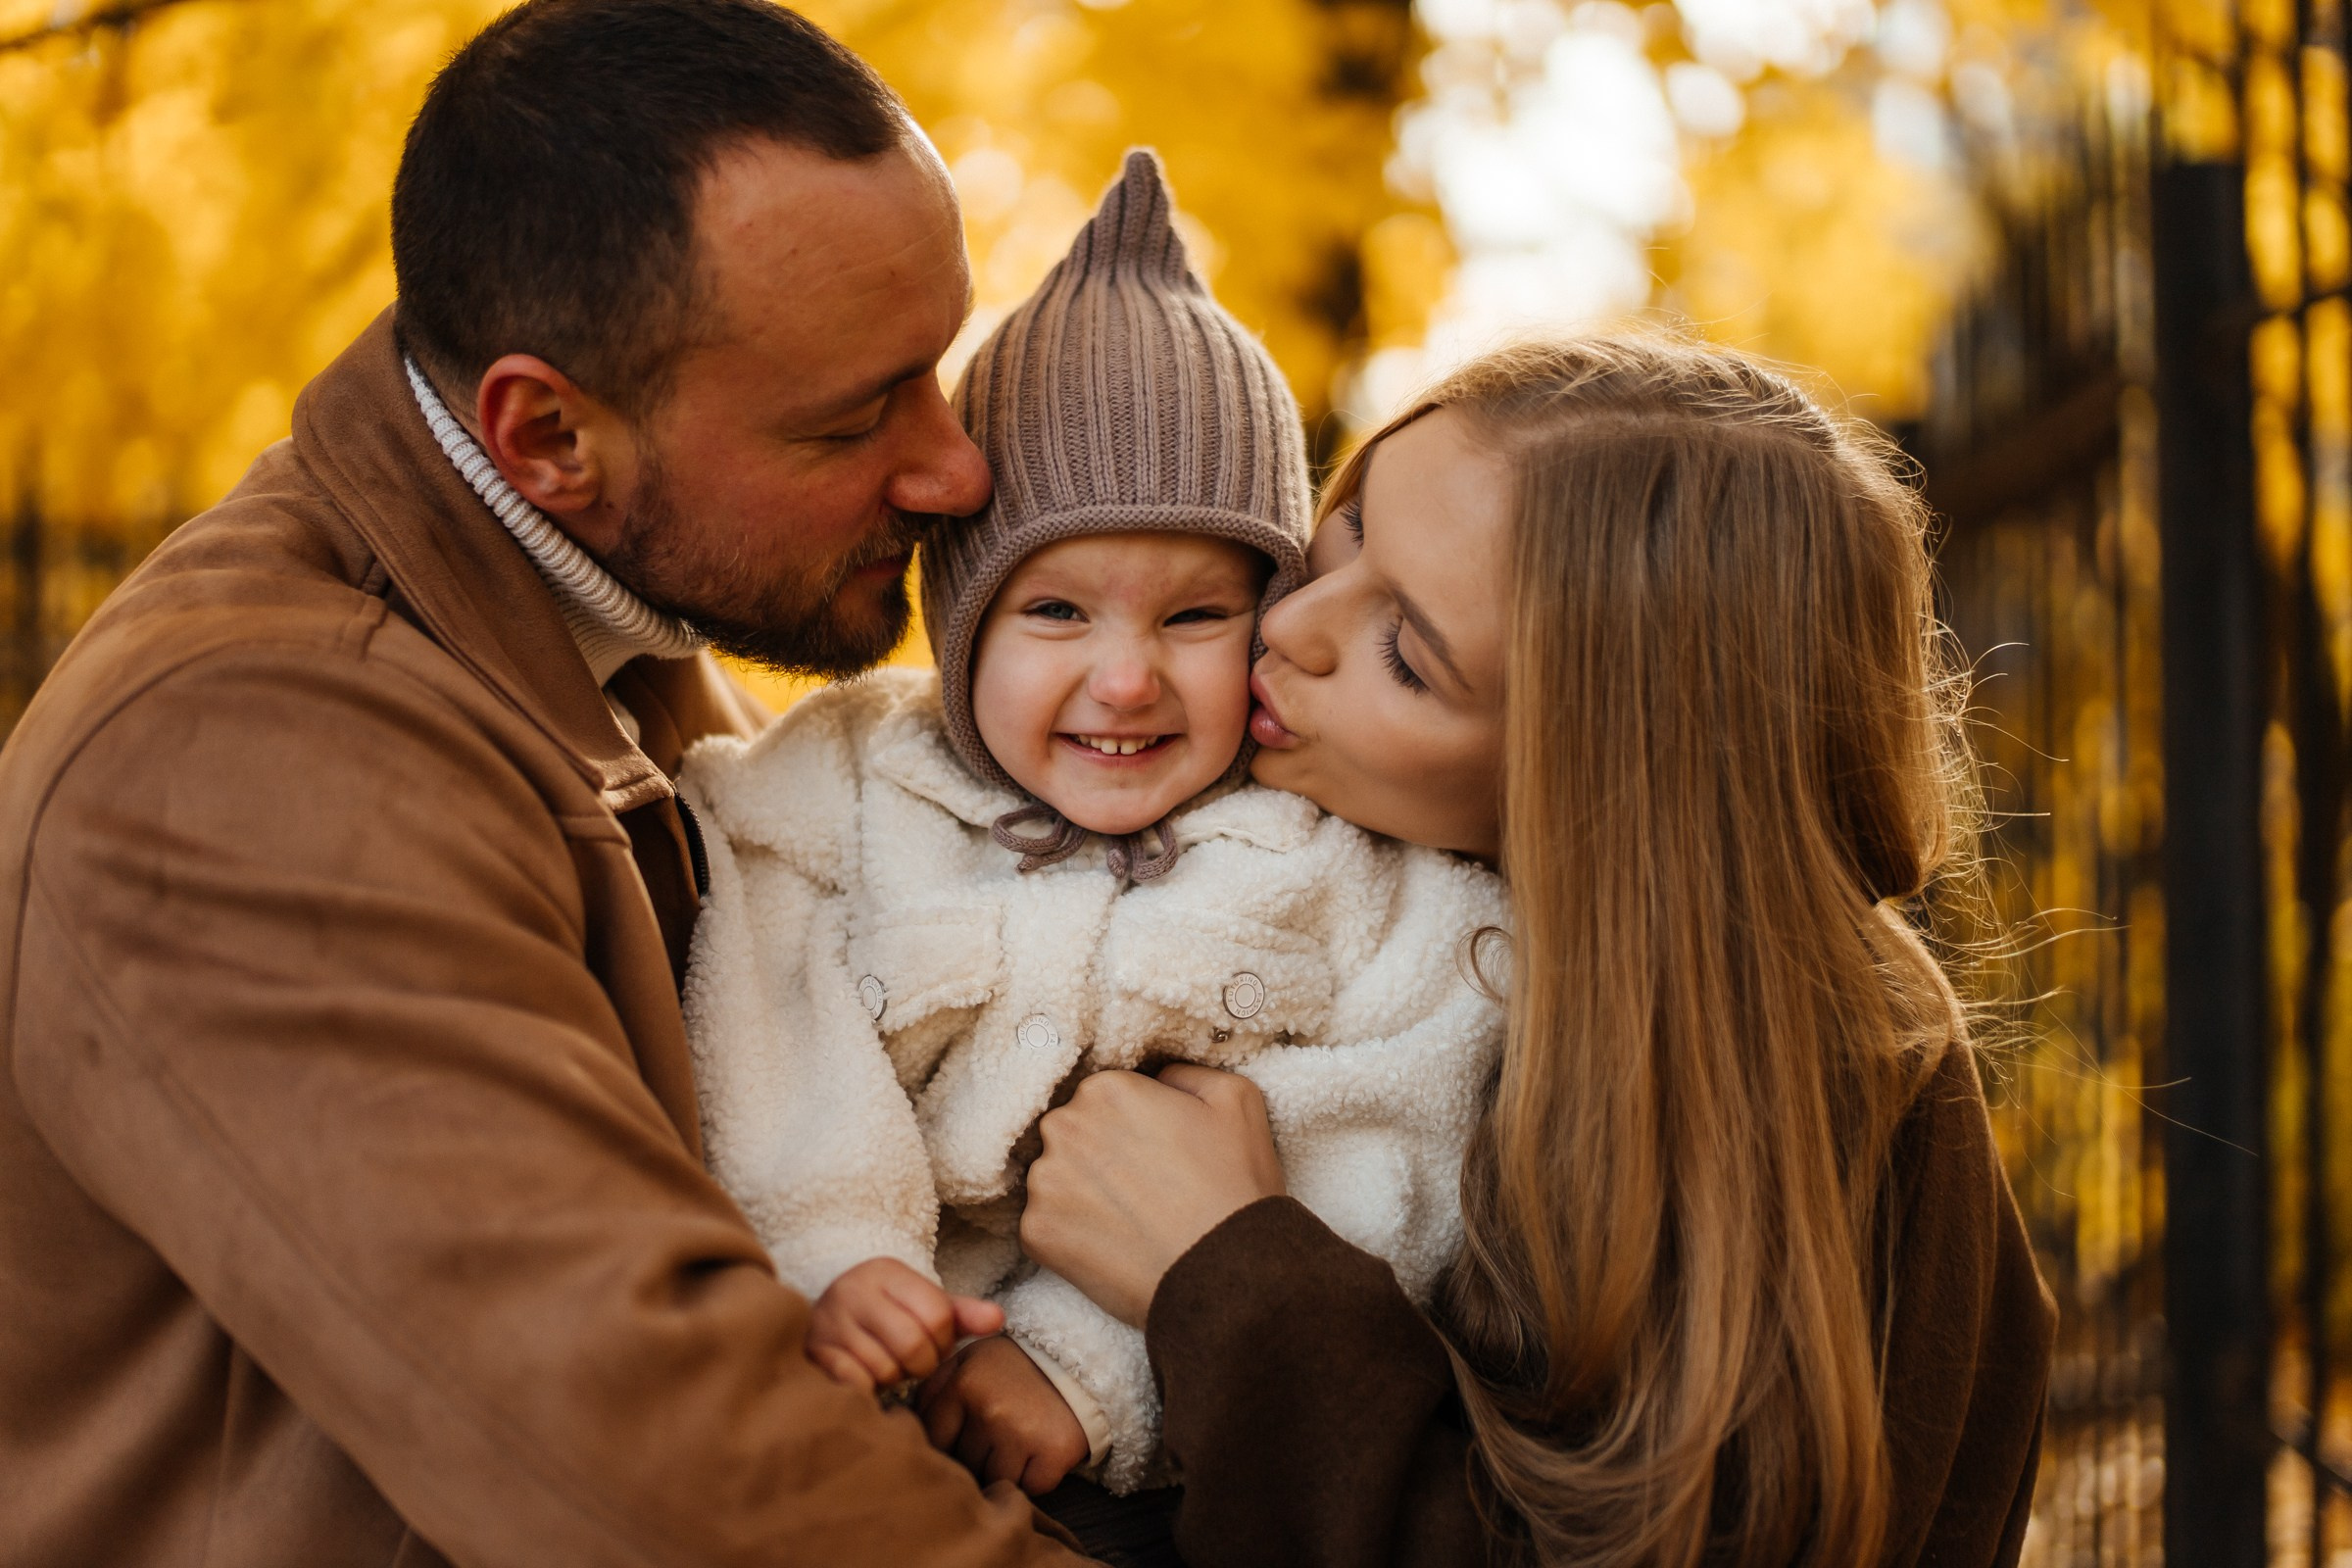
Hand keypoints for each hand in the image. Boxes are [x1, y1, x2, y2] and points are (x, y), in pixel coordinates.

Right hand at [805, 1257, 1005, 1390]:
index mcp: (886, 1272)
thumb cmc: (883, 1316)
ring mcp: (829, 1322)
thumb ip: (961, 1314)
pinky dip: (867, 1390)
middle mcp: (853, 1290)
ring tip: (883, 1363)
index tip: (933, 1343)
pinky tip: (863, 1376)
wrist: (819, 1319)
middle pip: (914, 1346)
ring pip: (885, 1370)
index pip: (939, 1315)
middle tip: (911, 1361)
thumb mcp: (922, 1305)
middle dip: (921, 1364)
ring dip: (892, 1378)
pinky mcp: (813, 1353)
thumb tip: (998, 1319)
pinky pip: (856, 1385)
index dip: (944, 1341)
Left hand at [917, 1334, 1090, 1495]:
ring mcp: (1021, 1434)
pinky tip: (1040, 1450)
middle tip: (998, 1434)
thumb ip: (932, 1390)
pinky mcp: (1053, 1453)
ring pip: (994, 1481)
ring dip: (1004, 1470)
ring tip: (1018, 1441)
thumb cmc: (1010, 1366)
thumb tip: (901, 1427)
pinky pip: (1031, 1488)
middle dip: (976, 1457)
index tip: (962, 1435)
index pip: (934, 1442)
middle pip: (963, 1466)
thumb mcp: (966, 1361)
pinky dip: (1035, 1477)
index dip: (947, 1444)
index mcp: (961, 1385)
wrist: (1079, 1357)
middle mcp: (988, 1410)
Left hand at [1020, 1064, 1285, 1327]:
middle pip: (1073, 1134)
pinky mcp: (1036, 1232)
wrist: (1227, 1275)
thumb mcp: (1236, 1097)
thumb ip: (1185, 1073)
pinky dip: (1072, 1236)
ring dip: (1081, 1195)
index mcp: (1107, 1089)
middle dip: (1098, 1156)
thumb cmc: (1235, 1184)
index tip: (1157, 1155)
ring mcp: (1045, 1181)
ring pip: (1055, 1179)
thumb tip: (1157, 1078)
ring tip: (1130, 1222)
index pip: (1104, 1099)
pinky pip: (1045, 1225)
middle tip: (1143, 1190)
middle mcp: (1065, 1126)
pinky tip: (1113, 1248)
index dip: (1132, 1128)